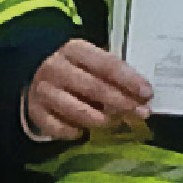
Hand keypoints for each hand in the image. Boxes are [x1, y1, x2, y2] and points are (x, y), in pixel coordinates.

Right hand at [15, 38, 154, 147]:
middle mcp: (56, 68)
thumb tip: (142, 94)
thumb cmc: (76, 68)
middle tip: (141, 113)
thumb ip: (113, 74)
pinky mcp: (35, 111)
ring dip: (102, 120)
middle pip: (94, 88)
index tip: (147, 93)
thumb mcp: (92, 61)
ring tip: (116, 121)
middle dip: (122, 102)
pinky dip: (74, 132)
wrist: (36, 72)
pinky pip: (59, 128)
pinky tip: (84, 132)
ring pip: (77, 111)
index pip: (106, 65)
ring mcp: (43, 90)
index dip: (129, 80)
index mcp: (74, 50)